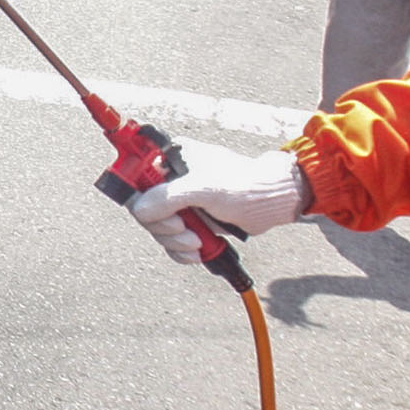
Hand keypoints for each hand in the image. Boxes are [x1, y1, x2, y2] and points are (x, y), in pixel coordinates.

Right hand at [127, 145, 308, 264]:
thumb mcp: (205, 189)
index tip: (149, 211)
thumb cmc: (246, 186)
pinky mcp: (190, 220)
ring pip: (158, 228)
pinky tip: (199, 250)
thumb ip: (168, 197)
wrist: (272, 202)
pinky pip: (172, 240)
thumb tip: (140, 209)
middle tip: (183, 229)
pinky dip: (182, 250)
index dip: (138, 196)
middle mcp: (171, 179)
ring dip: (175, 241)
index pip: (136, 177)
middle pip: (144, 209)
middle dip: (163, 226)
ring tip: (197, 241)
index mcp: (171, 160)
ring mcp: (180, 201)